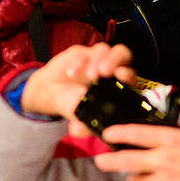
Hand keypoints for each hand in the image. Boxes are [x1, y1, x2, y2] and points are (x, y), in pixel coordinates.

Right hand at [19, 43, 135, 134]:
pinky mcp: (82, 53)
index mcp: (118, 85)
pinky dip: (79, 61)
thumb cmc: (72, 104)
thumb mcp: (76, 116)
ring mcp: (96, 59)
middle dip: (115, 61)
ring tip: (88, 74)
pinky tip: (71, 72)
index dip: (128, 76)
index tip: (121, 79)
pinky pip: (84, 51)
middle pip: (123, 54)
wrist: (50, 92)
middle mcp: (110, 69)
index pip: (130, 76)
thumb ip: (80, 123)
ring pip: (105, 49)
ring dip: (98, 59)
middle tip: (104, 72)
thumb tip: (79, 131)